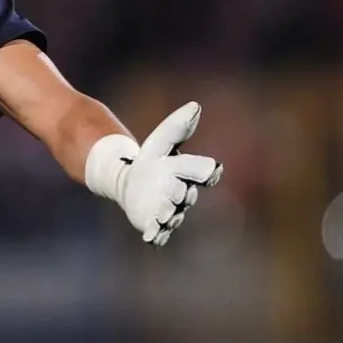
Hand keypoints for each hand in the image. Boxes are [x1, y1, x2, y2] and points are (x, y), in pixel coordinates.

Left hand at [117, 102, 223, 245]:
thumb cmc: (152, 160)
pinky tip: (151, 237)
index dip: (205, 172)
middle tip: (174, 191)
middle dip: (179, 193)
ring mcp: (169, 212)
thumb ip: (177, 127)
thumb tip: (195, 106)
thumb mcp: (161, 141)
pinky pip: (158, 233)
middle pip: (184, 195)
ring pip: (172, 216)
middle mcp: (182, 195)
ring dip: (168, 216)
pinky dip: (156, 235)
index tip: (212, 170)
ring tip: (163, 215)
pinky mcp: (153, 225)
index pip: (200, 172)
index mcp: (187, 173)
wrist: (130, 181)